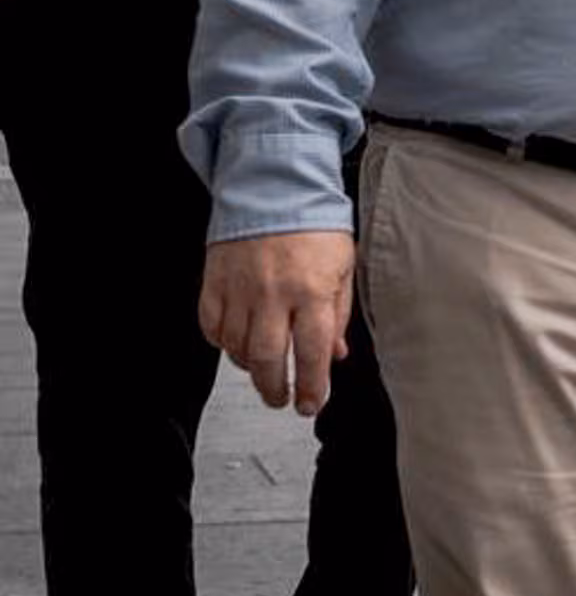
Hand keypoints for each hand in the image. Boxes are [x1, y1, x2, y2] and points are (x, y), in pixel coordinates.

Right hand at [200, 231, 353, 414]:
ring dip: (251, 368)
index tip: (311, 405)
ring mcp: (240, 289)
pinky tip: (238, 345)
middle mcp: (274, 293)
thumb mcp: (343, 268)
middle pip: (269, 358)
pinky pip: (213, 328)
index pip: (313, 351)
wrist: (274, 190)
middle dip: (275, 388)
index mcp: (312, 289)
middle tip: (282, 400)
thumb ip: (339, 314)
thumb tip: (335, 355)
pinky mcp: (214, 283)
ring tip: (265, 371)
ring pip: (238, 347)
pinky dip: (224, 344)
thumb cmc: (315, 227)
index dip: (312, 386)